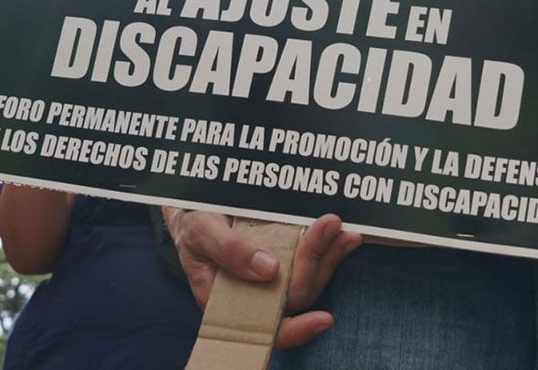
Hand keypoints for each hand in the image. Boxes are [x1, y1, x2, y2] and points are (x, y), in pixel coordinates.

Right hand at [165, 210, 361, 347]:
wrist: (195, 208)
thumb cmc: (193, 225)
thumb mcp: (201, 231)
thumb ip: (229, 250)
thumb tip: (268, 269)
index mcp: (229, 302)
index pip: (266, 328)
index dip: (295, 330)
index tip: (324, 319)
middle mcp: (256, 296)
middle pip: (295, 294)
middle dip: (315, 261)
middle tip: (329, 225)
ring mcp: (274, 278)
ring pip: (310, 279)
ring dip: (330, 254)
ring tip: (344, 230)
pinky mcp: (287, 259)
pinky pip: (313, 261)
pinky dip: (330, 247)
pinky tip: (342, 233)